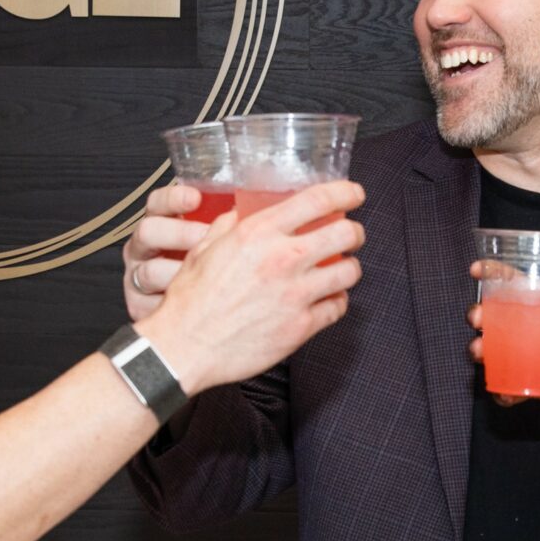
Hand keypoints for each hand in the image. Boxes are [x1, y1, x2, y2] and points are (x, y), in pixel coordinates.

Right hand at [119, 183, 209, 322]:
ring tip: (207, 277)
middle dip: (180, 234)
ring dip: (179, 273)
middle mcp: (142, 248)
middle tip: (206, 240)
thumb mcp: (211, 241)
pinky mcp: (138, 304)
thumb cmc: (206, 269)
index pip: (158, 203)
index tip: (196, 199)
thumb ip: (221, 224)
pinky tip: (197, 302)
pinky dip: (177, 305)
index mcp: (159, 224)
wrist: (188, 315)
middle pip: (148, 231)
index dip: (174, 198)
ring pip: (149, 271)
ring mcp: (136, 276)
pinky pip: (151, 303)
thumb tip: (245, 210)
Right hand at [138, 181, 364, 394]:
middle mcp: (282, 259)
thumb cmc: (190, 301)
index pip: (318, 200)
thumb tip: (239, 212)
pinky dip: (337, 301)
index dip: (345, 192)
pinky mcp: (300, 327)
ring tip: (341, 268)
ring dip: (349, 267)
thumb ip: (227, 226)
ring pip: (350, 271)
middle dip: (354, 231)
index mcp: (258, 233)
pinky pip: (337, 307)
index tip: (354, 194)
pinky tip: (327, 299)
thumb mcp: (203, 249)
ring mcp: (295, 295)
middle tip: (350, 234)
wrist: (185, 347)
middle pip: (346, 233)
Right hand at [466, 272, 539, 425]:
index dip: (492, 274)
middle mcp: (529, 326)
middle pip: (493, 316)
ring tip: (481, 351)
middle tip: (478, 318)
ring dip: (481, 350)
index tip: (477, 269)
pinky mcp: (533, 381)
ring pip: (493, 350)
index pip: (513, 282)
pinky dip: (503, 392)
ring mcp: (528, 354)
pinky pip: (511, 388)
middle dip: (478, 314)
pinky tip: (504, 393)